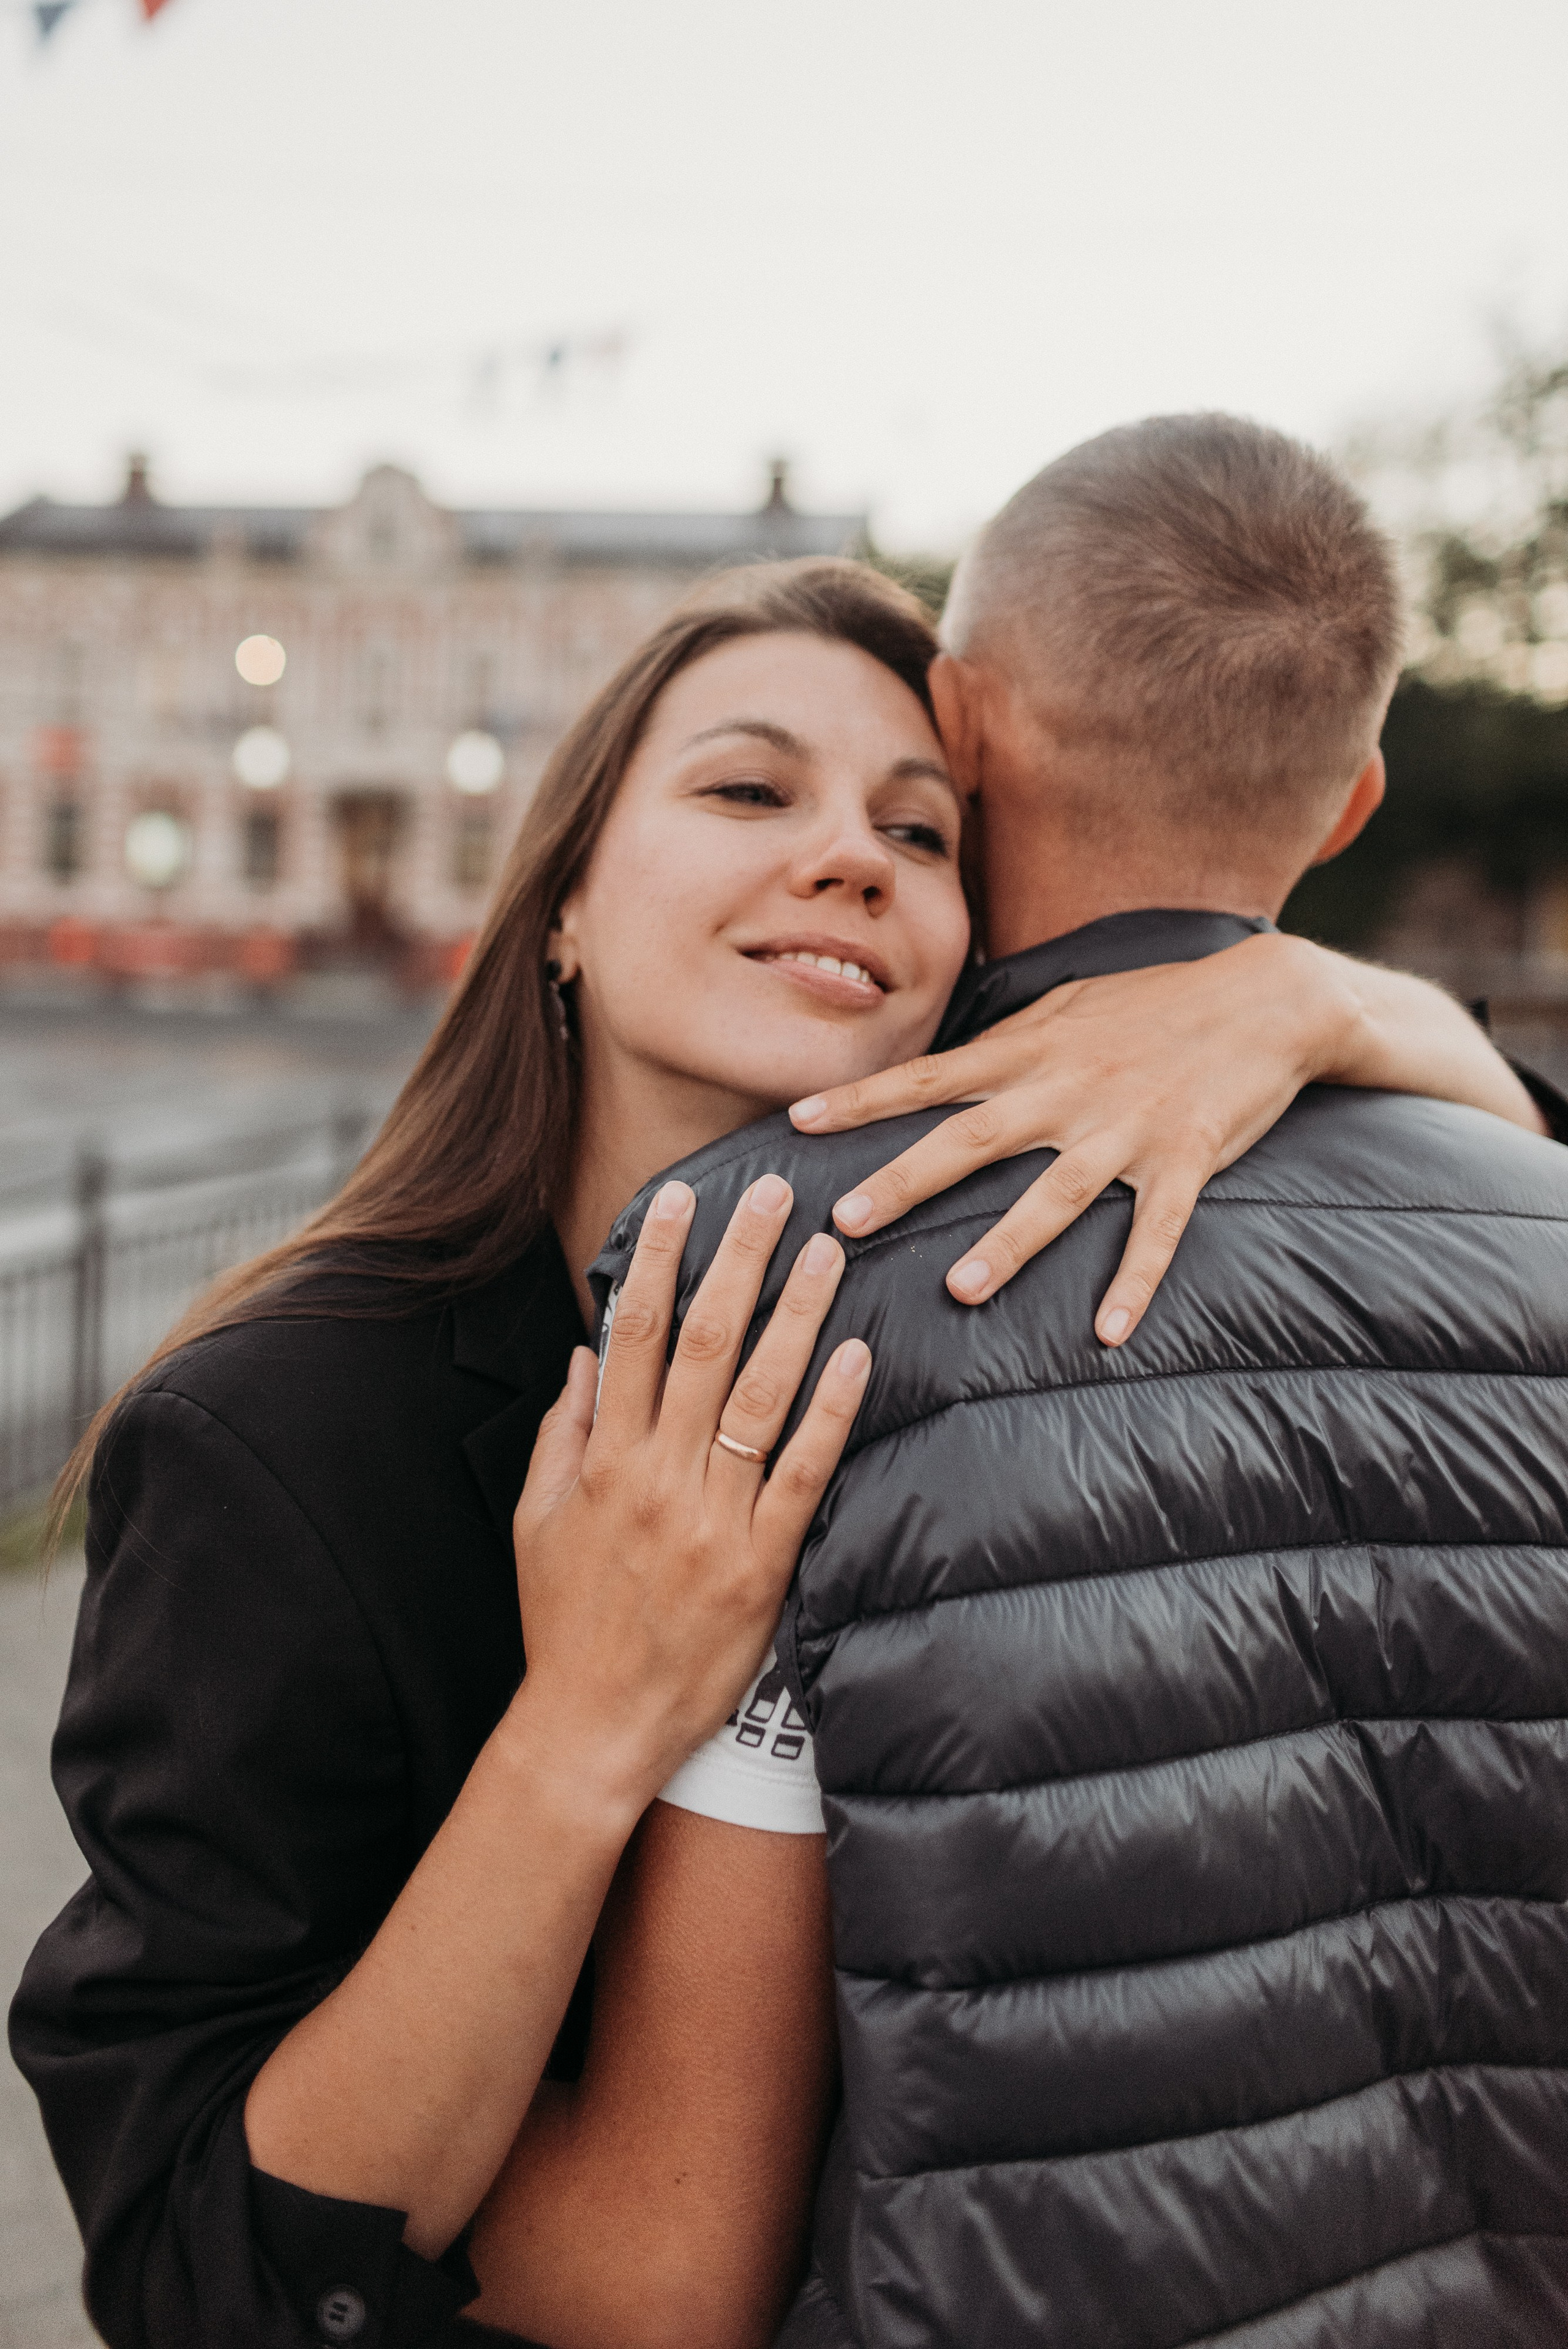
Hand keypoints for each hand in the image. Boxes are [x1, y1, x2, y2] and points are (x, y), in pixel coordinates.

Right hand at [510, 1173, 868, 1816]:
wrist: (592, 1728)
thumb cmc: (564, 1623)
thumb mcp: (537, 1521)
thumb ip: (564, 1433)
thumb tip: (585, 1354)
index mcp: (604, 1461)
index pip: (631, 1333)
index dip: (657, 1257)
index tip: (679, 1197)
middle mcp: (658, 1478)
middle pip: (703, 1344)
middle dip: (738, 1258)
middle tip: (774, 1192)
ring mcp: (712, 1520)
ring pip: (760, 1395)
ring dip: (795, 1314)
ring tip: (827, 1248)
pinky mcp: (761, 1565)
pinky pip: (803, 1475)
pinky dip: (830, 1412)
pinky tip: (856, 1355)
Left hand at [788, 930, 1361, 1345]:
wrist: (1267, 999)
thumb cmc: (1156, 1003)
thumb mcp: (1068, 1005)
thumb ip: (1004, 1042)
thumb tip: (942, 1071)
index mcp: (1032, 1050)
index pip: (929, 1077)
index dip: (862, 1101)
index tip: (798, 1123)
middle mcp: (1069, 1089)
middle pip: (973, 1139)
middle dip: (907, 1179)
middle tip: (848, 1221)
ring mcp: (1128, 1129)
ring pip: (1058, 1192)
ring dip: (1009, 1243)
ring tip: (959, 1288)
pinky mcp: (1186, 1159)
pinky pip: (1157, 1229)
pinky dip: (1135, 1280)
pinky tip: (1108, 1332)